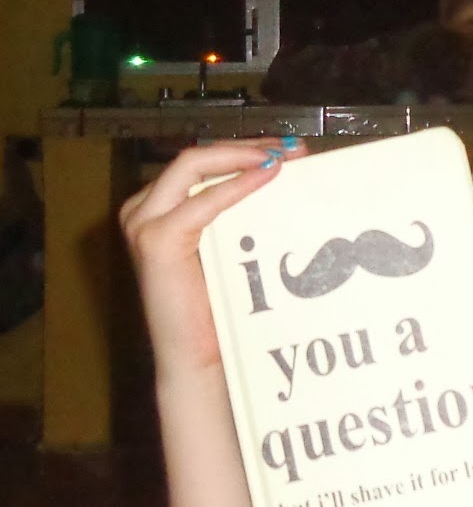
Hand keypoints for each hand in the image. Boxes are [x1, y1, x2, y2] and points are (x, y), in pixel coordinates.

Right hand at [120, 137, 305, 378]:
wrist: (197, 358)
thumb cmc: (218, 309)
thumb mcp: (231, 248)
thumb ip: (242, 213)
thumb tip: (283, 176)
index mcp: (159, 208)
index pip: (202, 163)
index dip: (245, 150)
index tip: (289, 149)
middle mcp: (144, 209)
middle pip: (197, 157)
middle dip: (247, 147)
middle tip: (293, 149)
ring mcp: (144, 223)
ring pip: (193, 165)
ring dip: (242, 157)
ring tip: (283, 157)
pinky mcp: (155, 240)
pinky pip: (201, 201)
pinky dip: (235, 186)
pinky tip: (265, 177)